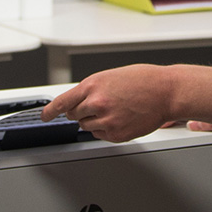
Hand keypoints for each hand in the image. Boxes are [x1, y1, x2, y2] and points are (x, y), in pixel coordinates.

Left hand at [40, 65, 175, 142]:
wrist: (166, 92)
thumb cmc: (144, 81)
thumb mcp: (112, 77)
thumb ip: (93, 89)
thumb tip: (80, 101)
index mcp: (93, 85)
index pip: (62, 102)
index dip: (50, 111)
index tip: (45, 116)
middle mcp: (96, 103)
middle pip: (74, 115)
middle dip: (82, 111)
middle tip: (100, 105)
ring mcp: (106, 120)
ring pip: (86, 126)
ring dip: (95, 121)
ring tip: (115, 110)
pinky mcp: (116, 134)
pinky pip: (101, 135)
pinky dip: (106, 130)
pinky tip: (121, 118)